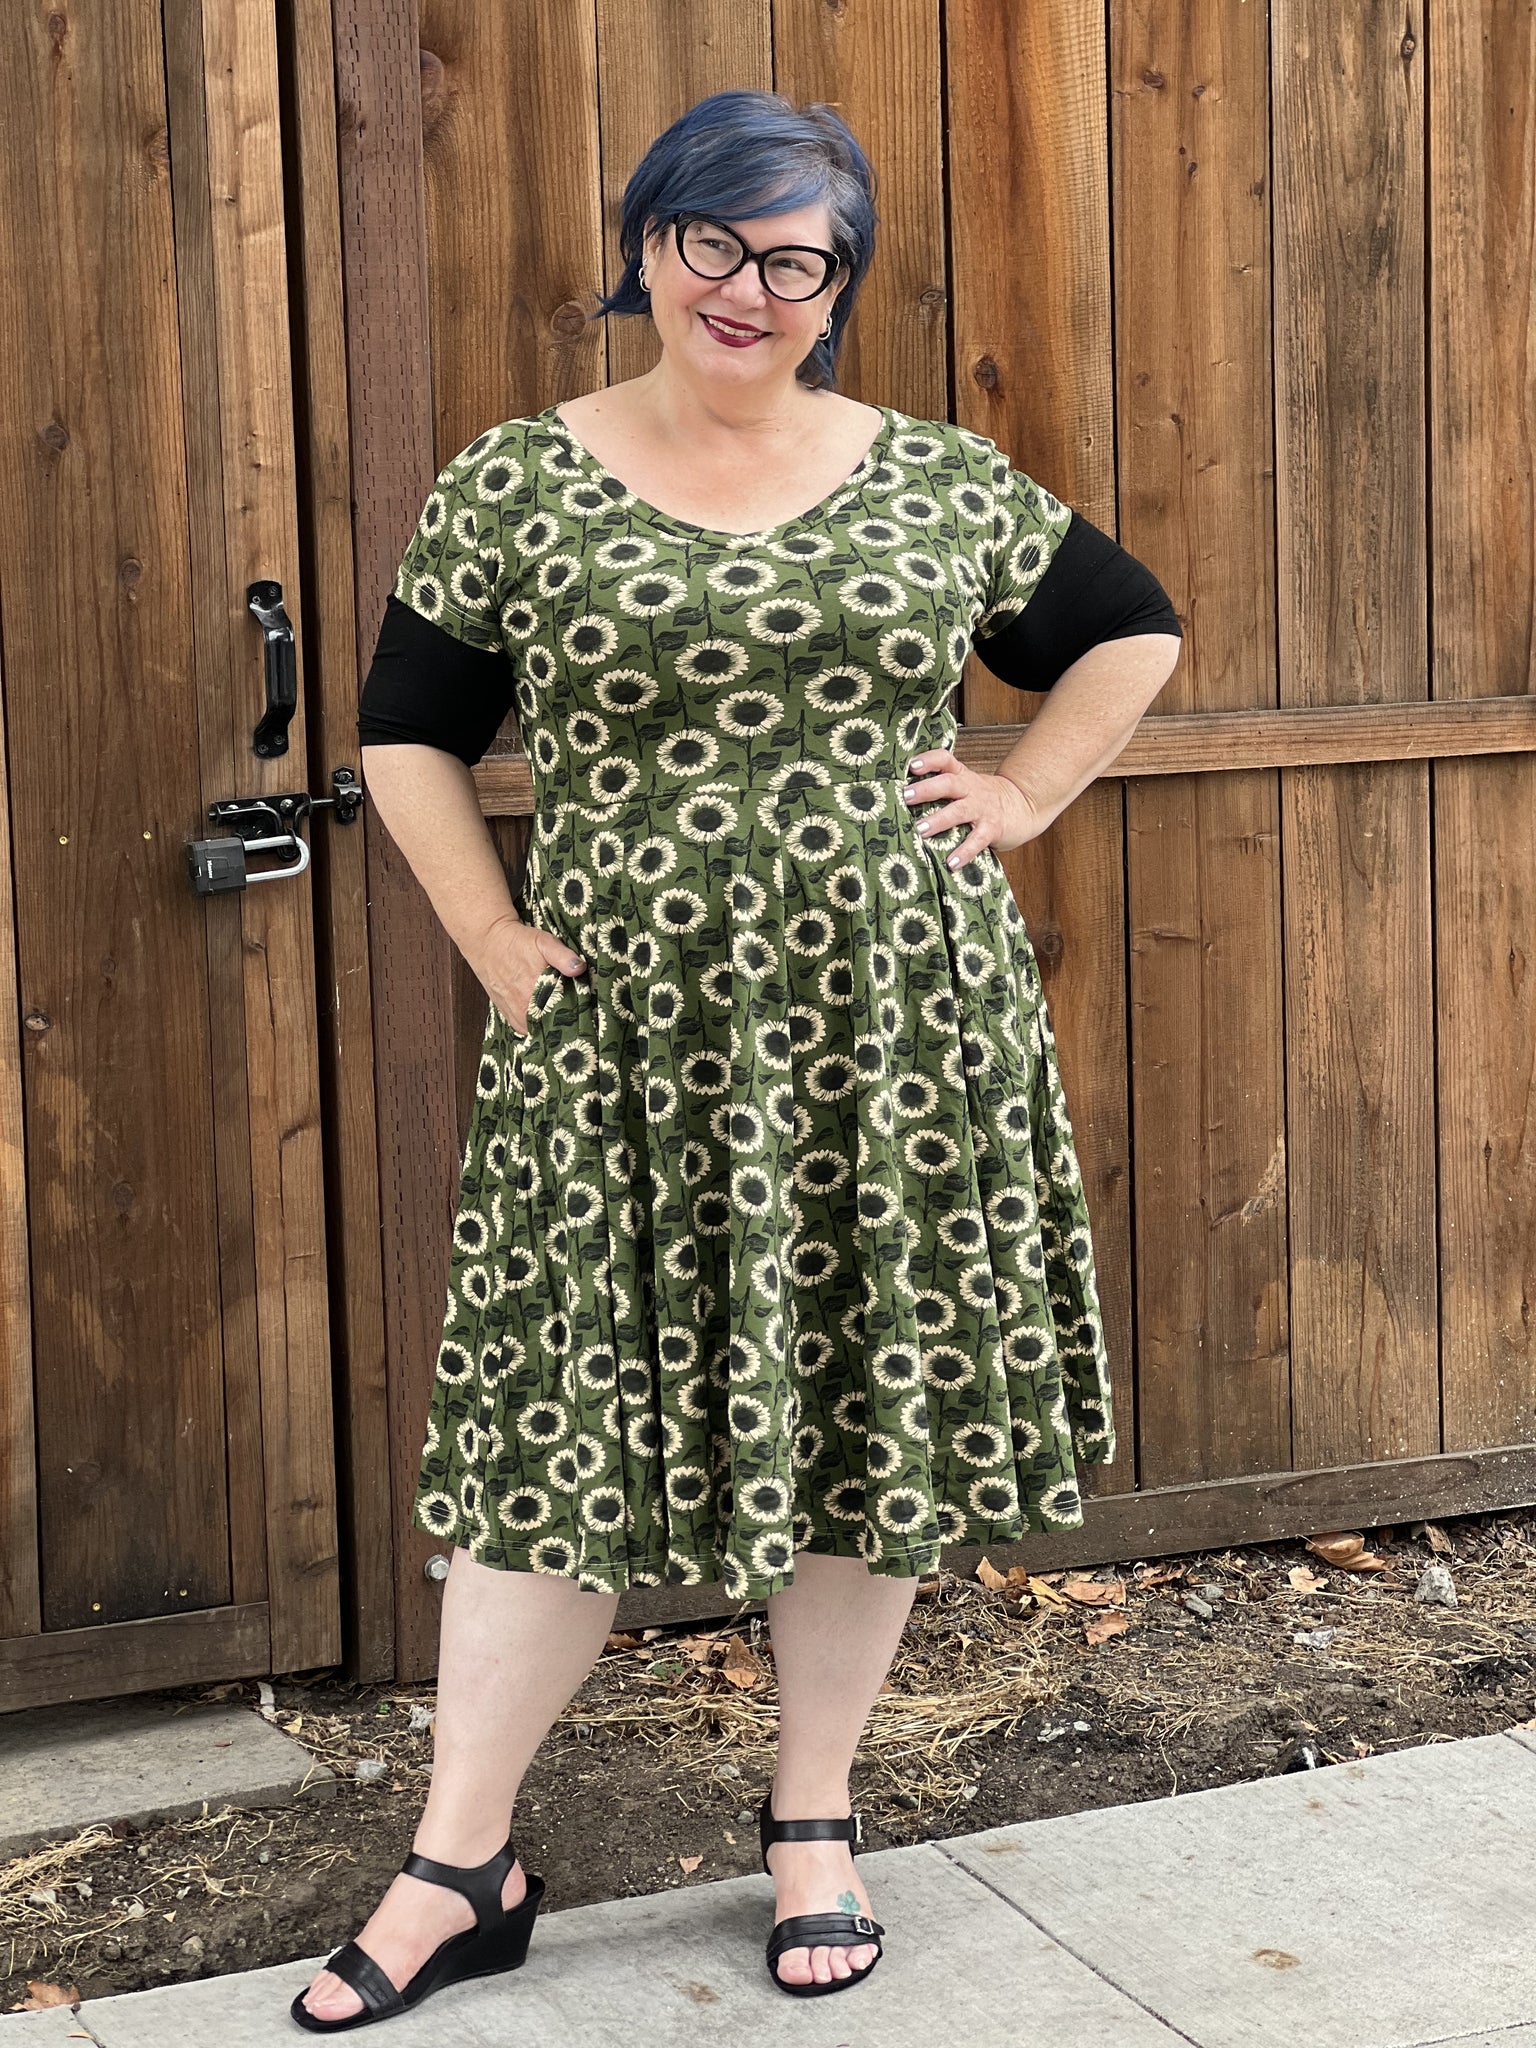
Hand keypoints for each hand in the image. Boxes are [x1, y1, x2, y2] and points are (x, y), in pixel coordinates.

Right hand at [469, 914, 585, 1037]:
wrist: (487, 942)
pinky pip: (525, 1029)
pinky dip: (535, 1024)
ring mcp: (513, 1014)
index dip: (574, 1015)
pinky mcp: (507, 1015)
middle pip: (550, 1026)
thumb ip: (563, 956)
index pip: (561, 1017)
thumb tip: (579, 968)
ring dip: (548, 1024)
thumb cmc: (517, 942)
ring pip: (537, 1029)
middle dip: (562, 1021)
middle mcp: (522, 1009)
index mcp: (534, 995)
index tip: (583, 1009)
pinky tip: (543, 1014)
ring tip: (559, 1013)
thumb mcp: (544, 942)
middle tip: (574, 1011)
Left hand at [902, 749, 1045, 867]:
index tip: (912, 766)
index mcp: (961, 776)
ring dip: (938, 820)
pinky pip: (977, 841)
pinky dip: (964, 852)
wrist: (1021, 805)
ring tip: (920, 831)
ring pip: (959, 812)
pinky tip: (951, 864)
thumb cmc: (980, 798)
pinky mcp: (992, 829)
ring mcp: (982, 809)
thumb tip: (900, 797)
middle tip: (906, 797)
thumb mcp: (964, 784)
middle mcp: (971, 789)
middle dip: (927, 789)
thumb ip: (940, 786)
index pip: (945, 760)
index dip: (929, 760)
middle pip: (949, 784)